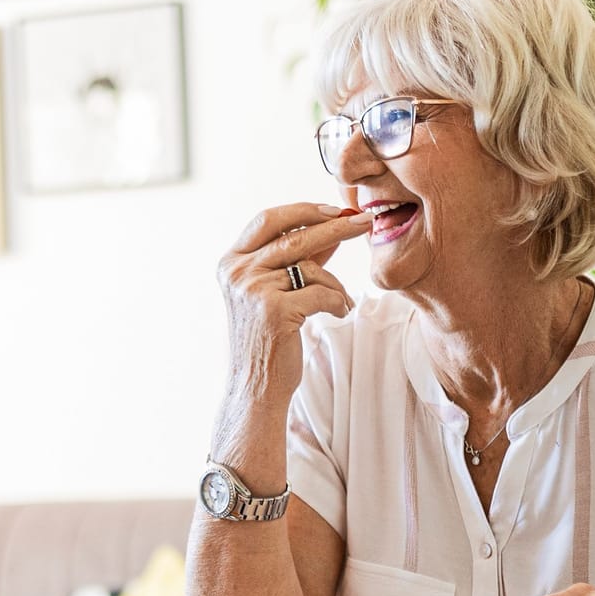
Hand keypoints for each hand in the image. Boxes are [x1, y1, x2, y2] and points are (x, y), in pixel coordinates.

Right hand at [217, 203, 371, 393]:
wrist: (256, 386)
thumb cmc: (268, 338)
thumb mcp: (275, 292)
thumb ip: (296, 259)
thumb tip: (329, 227)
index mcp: (231, 262)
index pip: (268, 220)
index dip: (303, 211)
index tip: (333, 210)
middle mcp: (237, 272)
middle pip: (294, 236)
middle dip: (334, 227)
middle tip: (363, 221)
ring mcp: (253, 291)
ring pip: (311, 267)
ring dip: (336, 283)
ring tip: (344, 299)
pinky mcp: (275, 311)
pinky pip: (322, 293)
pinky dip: (338, 302)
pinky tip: (341, 312)